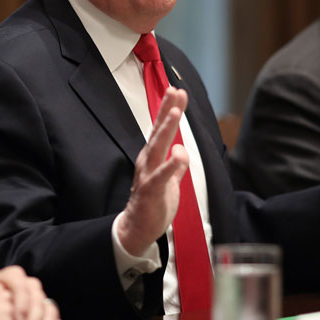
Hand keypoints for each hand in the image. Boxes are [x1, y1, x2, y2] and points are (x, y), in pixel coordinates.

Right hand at [116, 87, 189, 256]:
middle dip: (166, 110)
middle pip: (158, 132)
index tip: (177, 91)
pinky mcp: (151, 190)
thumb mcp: (169, 180)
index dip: (168, 110)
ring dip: (165, 129)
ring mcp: (148, 174)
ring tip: (174, 111)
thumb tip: (181, 150)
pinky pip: (161, 176)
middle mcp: (148, 161)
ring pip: (157, 148)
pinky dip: (171, 164)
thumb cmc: (153, 203)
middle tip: (174, 91)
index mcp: (153, 157)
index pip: (161, 129)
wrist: (138, 228)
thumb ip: (176, 165)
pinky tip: (180, 153)